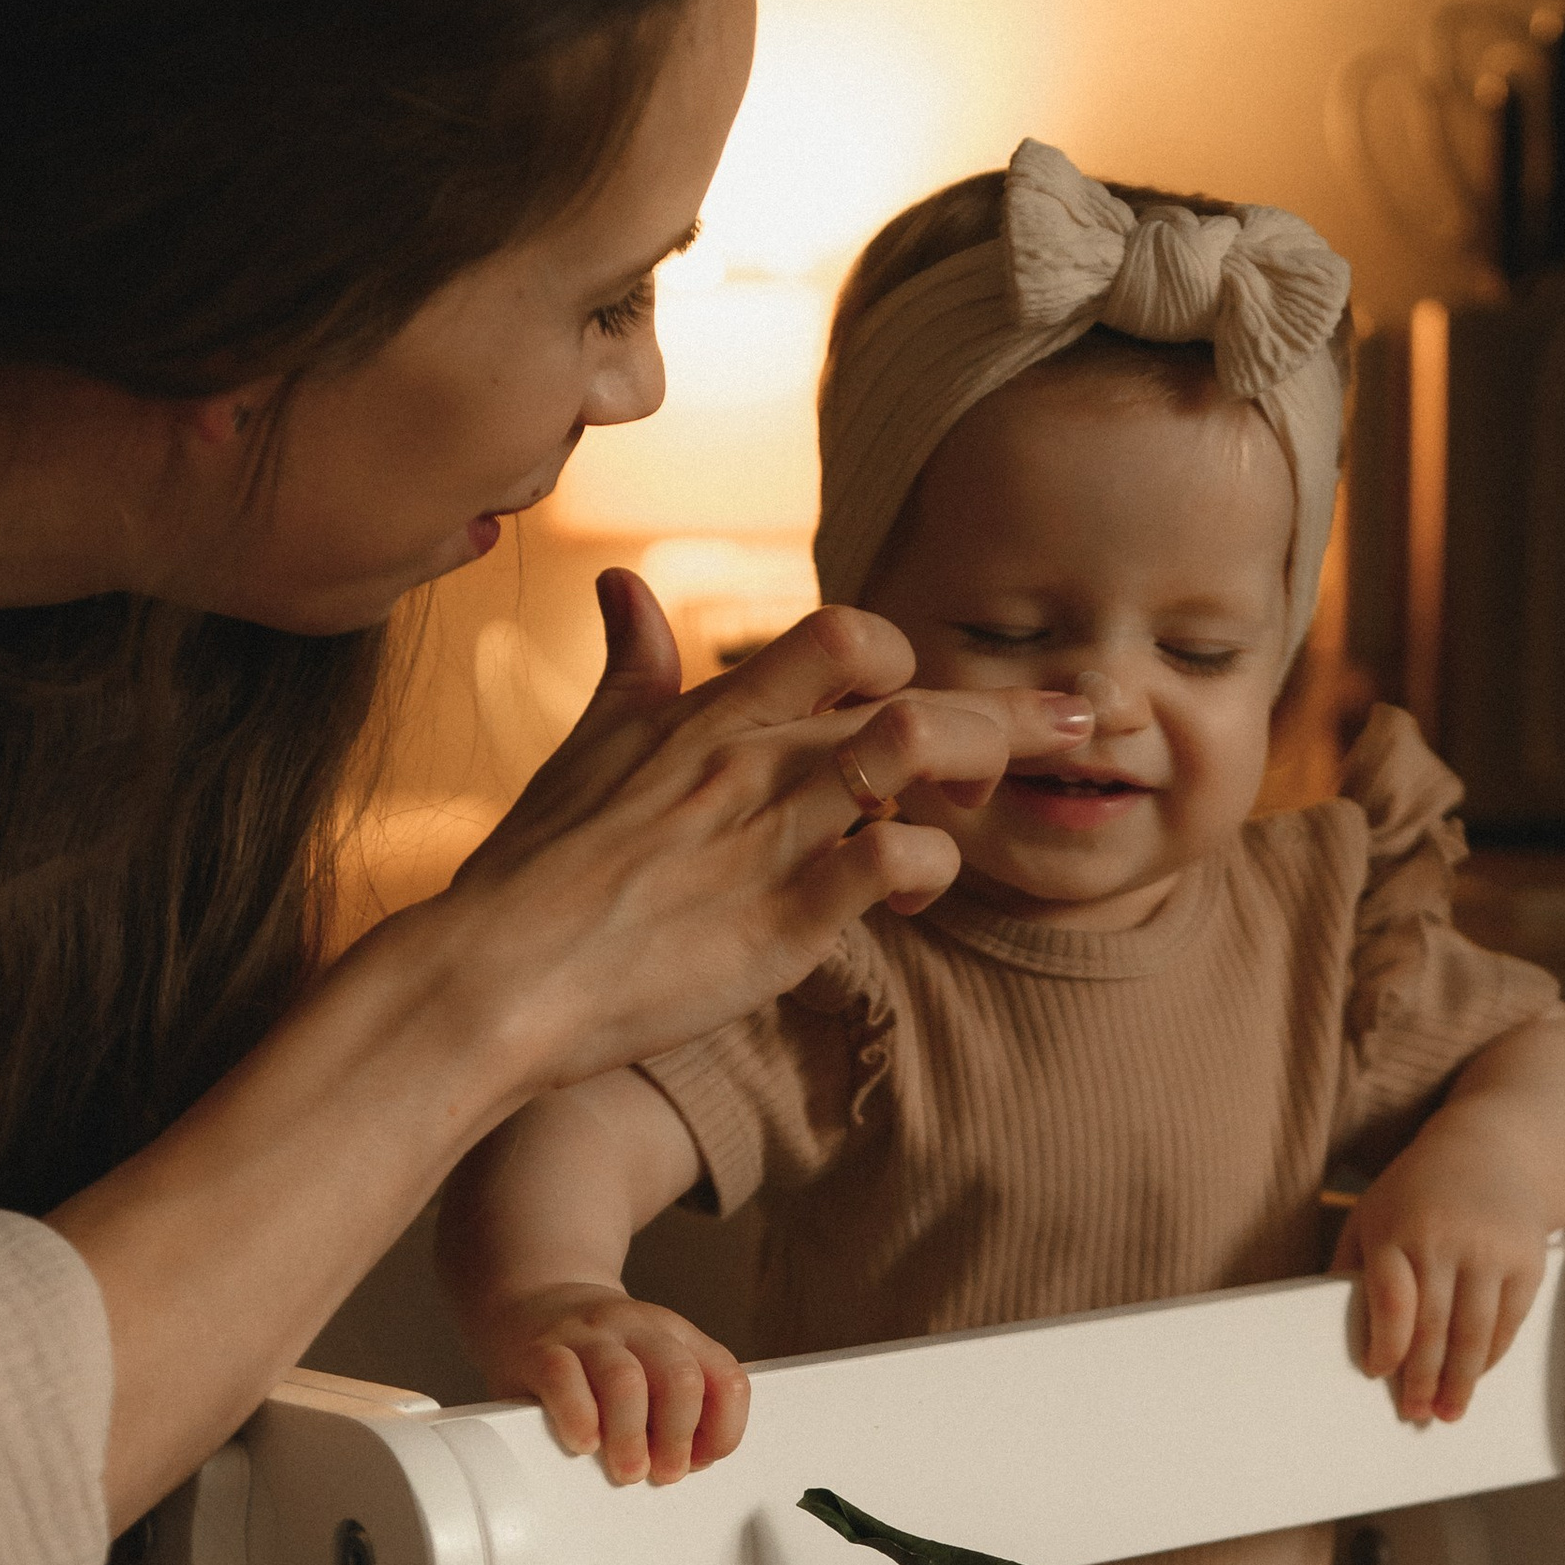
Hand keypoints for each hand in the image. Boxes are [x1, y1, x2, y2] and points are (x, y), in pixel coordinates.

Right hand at [422, 572, 1096, 1096]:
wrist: (487, 978)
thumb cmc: (527, 879)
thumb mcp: (581, 754)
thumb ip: (626, 671)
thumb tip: (622, 585)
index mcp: (710, 719)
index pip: (843, 635)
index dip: (901, 659)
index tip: (921, 701)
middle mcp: (751, 760)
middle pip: (911, 690)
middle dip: (1006, 707)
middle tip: (1077, 721)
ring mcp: (770, 834)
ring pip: (919, 750)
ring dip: (983, 767)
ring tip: (1004, 802)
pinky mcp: (782, 919)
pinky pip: (897, 863)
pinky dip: (930, 873)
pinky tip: (915, 898)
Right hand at [471, 1279, 749, 1487]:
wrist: (534, 1301)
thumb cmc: (598, 1355)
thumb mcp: (649, 1364)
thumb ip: (673, 1406)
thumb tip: (684, 1463)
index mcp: (675, 1335)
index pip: (726, 1379)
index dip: (723, 1429)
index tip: (700, 1460)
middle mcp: (638, 1328)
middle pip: (680, 1380)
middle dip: (678, 1437)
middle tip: (664, 1473)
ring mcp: (588, 1335)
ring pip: (625, 1380)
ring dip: (631, 1437)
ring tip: (627, 1470)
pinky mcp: (542, 1350)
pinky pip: (564, 1379)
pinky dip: (579, 1417)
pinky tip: (585, 1443)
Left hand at [1331, 1122, 1555, 1425]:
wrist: (1491, 1151)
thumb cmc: (1416, 1192)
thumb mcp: (1371, 1215)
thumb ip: (1351, 1266)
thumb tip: (1328, 1325)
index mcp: (1397, 1231)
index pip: (1392, 1301)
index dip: (1387, 1345)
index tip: (1379, 1373)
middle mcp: (1446, 1241)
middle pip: (1435, 1325)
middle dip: (1424, 1378)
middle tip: (1417, 1412)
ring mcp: (1491, 1251)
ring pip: (1476, 1332)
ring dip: (1461, 1380)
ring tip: (1449, 1411)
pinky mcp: (1526, 1261)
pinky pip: (1508, 1322)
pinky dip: (1491, 1356)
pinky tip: (1475, 1375)